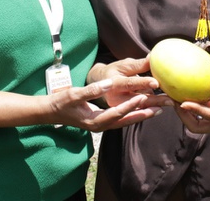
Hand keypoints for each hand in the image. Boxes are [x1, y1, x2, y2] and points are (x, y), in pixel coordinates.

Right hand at [49, 78, 166, 131]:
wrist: (50, 112)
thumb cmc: (61, 102)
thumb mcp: (74, 94)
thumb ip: (92, 90)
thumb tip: (109, 83)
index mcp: (94, 121)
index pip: (117, 113)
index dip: (131, 105)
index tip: (143, 96)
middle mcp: (100, 127)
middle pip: (125, 121)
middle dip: (142, 115)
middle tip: (159, 108)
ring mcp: (100, 126)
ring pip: (124, 122)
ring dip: (139, 116)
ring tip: (155, 111)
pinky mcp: (100, 123)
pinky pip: (119, 120)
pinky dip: (130, 116)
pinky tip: (139, 111)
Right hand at [88, 58, 170, 108]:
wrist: (100, 84)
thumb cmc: (114, 71)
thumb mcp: (123, 65)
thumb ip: (138, 64)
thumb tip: (153, 57)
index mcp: (113, 83)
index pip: (130, 83)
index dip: (143, 83)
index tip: (156, 83)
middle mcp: (115, 98)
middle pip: (137, 99)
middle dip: (155, 100)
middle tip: (170, 99)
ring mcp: (118, 107)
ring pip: (139, 108)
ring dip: (155, 106)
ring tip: (169, 103)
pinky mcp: (123, 112)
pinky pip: (138, 113)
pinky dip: (150, 111)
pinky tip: (161, 108)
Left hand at [173, 64, 209, 134]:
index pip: (209, 116)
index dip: (195, 110)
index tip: (183, 103)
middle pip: (196, 126)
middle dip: (183, 115)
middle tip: (173, 100)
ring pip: (196, 123)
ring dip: (185, 112)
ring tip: (174, 98)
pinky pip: (200, 116)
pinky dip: (192, 108)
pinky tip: (185, 95)